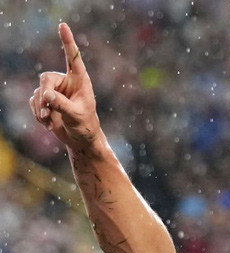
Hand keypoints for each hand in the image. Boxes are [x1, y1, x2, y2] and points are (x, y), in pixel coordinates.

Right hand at [29, 23, 100, 149]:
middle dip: (44, 95)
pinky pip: (34, 102)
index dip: (67, 42)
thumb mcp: (76, 115)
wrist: (80, 139)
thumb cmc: (85, 125)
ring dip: (41, 109)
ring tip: (49, 121)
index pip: (73, 59)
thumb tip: (46, 95)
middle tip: (46, 109)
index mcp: (80, 81)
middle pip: (46, 79)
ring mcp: (54, 91)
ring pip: (38, 93)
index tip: (63, 25)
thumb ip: (62, 104)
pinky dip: (38, 114)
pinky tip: (47, 123)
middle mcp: (66, 82)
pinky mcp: (45, 100)